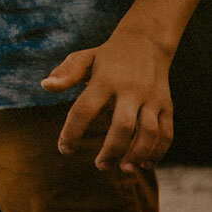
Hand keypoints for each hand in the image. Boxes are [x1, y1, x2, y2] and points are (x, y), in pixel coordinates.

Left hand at [41, 30, 175, 171]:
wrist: (147, 42)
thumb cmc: (109, 56)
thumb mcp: (85, 58)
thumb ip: (65, 73)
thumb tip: (45, 87)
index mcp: (105, 79)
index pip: (84, 109)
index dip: (72, 132)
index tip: (64, 149)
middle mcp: (130, 90)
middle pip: (122, 126)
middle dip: (111, 151)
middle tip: (100, 166)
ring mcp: (152, 99)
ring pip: (148, 133)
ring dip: (137, 155)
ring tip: (124, 169)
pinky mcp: (167, 106)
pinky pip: (166, 133)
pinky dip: (158, 152)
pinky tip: (146, 164)